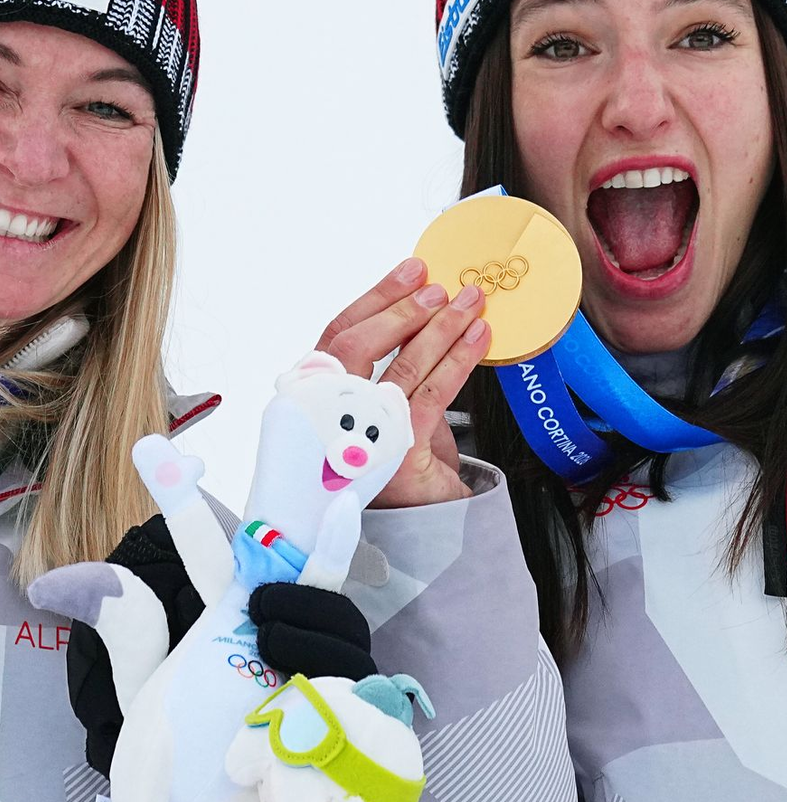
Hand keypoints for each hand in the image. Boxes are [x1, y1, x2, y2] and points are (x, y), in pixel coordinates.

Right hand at [317, 256, 489, 507]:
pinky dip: (458, 360)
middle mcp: (332, 413)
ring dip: (440, 328)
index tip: (410, 272)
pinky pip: (432, 394)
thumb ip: (398, 373)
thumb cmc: (399, 464)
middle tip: (440, 287)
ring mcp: (361, 432)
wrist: (414, 530)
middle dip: (402, 307)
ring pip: (401, 366)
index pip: (339, 334)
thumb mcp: (389, 410)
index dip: (375, 299)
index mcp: (322, 396)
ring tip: (469, 303)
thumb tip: (430, 318)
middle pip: (357, 344)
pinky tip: (478, 338)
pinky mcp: (397, 450)